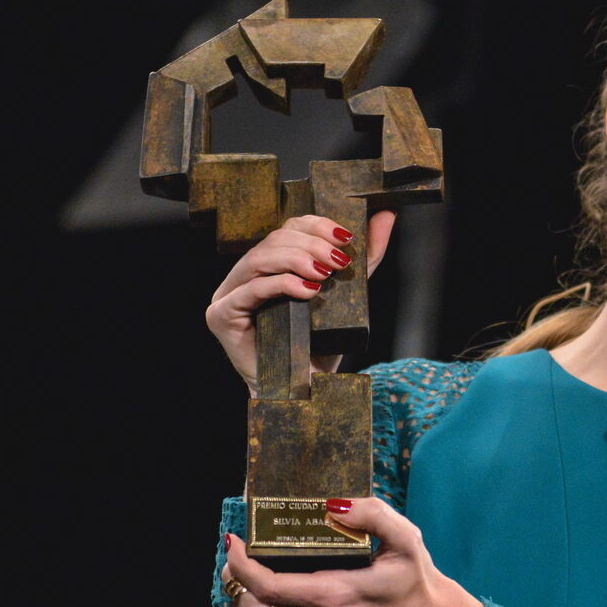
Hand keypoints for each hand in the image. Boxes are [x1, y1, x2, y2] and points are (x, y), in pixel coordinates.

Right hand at [205, 212, 396, 394]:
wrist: (305, 391)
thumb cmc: (320, 346)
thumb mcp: (348, 294)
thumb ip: (365, 257)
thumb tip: (385, 215)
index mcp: (268, 266)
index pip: (286, 228)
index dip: (315, 225)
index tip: (345, 236)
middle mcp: (244, 276)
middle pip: (274, 239)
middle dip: (311, 245)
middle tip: (339, 261)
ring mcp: (228, 294)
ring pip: (260, 258)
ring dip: (297, 260)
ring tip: (325, 274)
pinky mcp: (221, 316)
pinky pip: (250, 290)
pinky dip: (281, 285)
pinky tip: (307, 291)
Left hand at [222, 498, 482, 606]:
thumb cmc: (418, 580)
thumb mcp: (406, 539)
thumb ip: (373, 515)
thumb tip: (333, 506)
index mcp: (336, 594)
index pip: (269, 588)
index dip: (242, 565)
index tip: (234, 540)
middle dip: (235, 581)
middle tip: (237, 552)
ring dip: (245, 595)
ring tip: (248, 566)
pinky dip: (261, 606)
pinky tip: (271, 582)